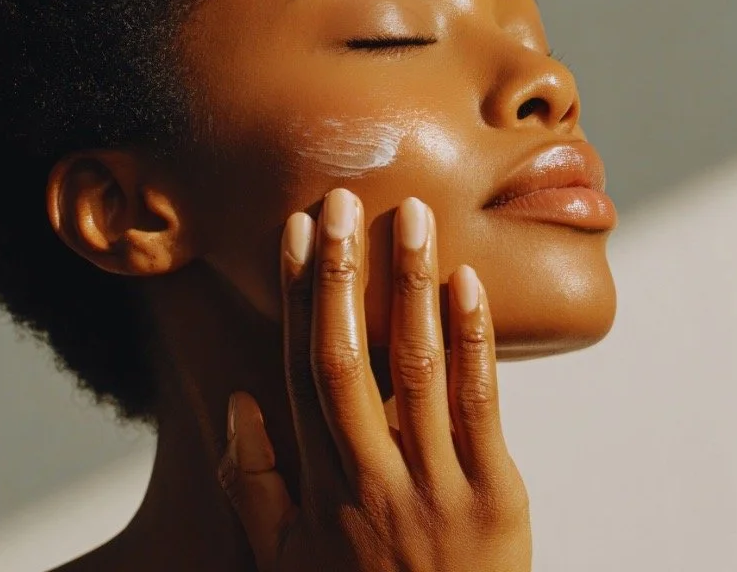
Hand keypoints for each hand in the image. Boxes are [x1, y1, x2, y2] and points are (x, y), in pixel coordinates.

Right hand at [217, 189, 530, 571]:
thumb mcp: (289, 559)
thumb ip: (257, 487)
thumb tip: (241, 403)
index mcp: (322, 487)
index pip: (303, 371)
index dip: (300, 299)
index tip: (299, 233)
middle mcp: (372, 478)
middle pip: (349, 360)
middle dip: (344, 275)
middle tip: (342, 200)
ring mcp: (436, 484)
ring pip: (418, 368)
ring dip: (412, 286)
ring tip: (414, 216)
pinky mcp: (495, 493)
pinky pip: (481, 403)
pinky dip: (474, 339)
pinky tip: (468, 283)